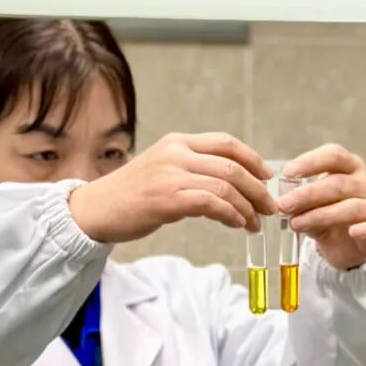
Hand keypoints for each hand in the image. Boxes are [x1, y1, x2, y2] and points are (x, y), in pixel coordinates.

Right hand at [68, 133, 275, 244]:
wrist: (95, 209)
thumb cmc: (132, 194)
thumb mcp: (164, 168)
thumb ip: (193, 167)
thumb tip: (233, 182)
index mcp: (178, 141)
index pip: (226, 143)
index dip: (252, 159)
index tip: (267, 176)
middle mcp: (176, 153)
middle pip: (231, 166)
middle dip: (257, 188)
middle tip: (269, 206)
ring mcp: (171, 175)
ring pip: (224, 186)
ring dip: (247, 206)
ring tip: (254, 222)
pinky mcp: (166, 199)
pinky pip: (210, 203)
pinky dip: (230, 215)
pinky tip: (237, 224)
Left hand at [278, 145, 365, 270]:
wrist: (344, 249)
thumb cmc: (326, 217)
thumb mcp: (309, 206)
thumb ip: (299, 201)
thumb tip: (284, 198)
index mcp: (348, 167)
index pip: (333, 155)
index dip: (310, 162)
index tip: (287, 173)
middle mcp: (364, 182)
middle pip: (338, 183)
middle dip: (307, 194)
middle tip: (284, 205)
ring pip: (352, 207)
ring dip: (321, 215)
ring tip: (296, 224)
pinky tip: (353, 232)